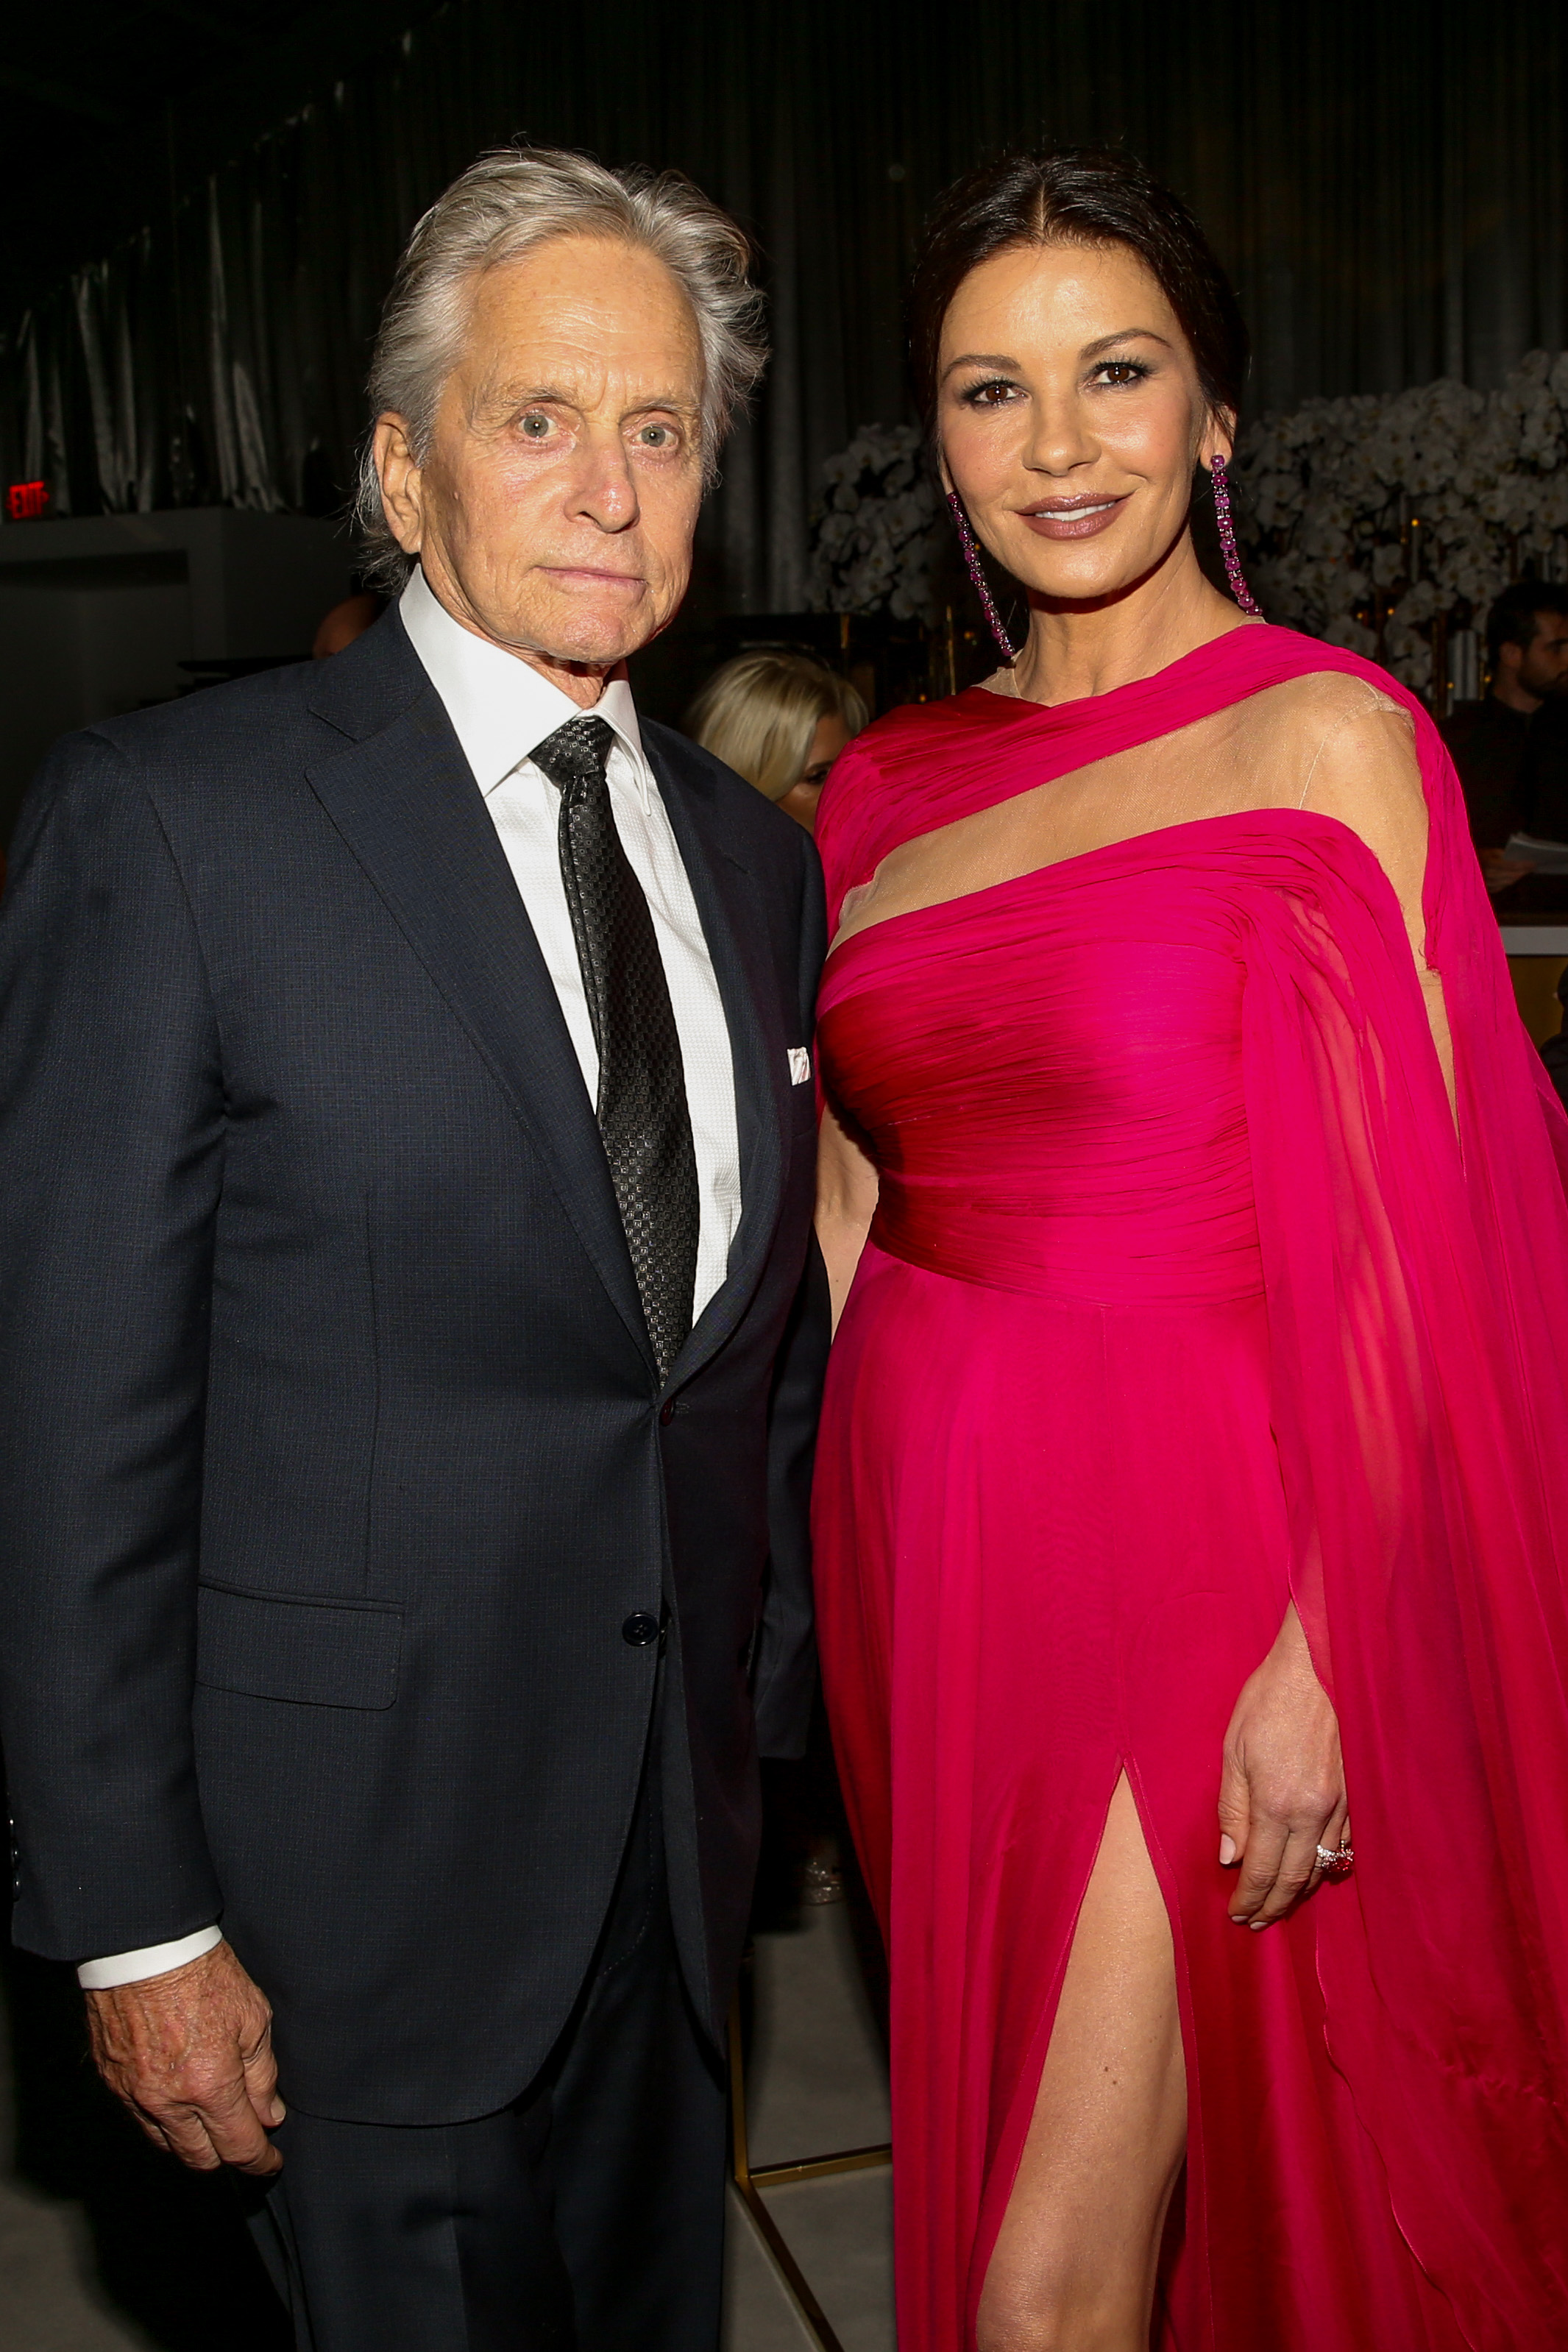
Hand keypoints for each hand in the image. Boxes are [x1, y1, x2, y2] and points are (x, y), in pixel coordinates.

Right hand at [85, 1938, 283, 2174]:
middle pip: (200, 2159)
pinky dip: (163, 2121)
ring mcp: (135, 2095)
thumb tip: (269, 2114)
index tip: (270, 2162)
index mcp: (210, 2085)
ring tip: (212, 2123)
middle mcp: (169, 2101)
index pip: (239, 2147)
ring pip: (167, 2145)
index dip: (259, 2161)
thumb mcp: (253, 2015)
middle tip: (243, 2141)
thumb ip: (262, 2073)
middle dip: (226, 2157)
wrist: (144, 1948)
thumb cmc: (203, 1972)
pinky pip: (140, 2120)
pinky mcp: (112, 2082)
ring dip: (193, 2142)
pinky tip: (179, 2103)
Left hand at [1217, 1604, 1347, 1929]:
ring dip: (1298, 1893)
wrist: (1318, 1667)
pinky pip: (1343, 1846)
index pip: (1261, 1870)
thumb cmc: (1268, 1702)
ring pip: (1320, 1868)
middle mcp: (1313, 1814)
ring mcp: (1340, 1807)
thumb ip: (1232, 1807)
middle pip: (1293, 1879)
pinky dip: (1326, 1867)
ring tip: (1278, 1906)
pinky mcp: (1356, 1796)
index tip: (1236, 1916)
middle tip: (1254, 1924)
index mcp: (1277, 1804)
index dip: (1248, 1899)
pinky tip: (1315, 1873)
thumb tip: (1230, 1857)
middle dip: (1271, 1907)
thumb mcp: (1234, 1750)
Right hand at [1479, 848, 1534, 892]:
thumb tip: (1517, 858)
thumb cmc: (1474, 855)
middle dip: (1523, 872)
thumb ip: (1502, 854)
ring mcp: (1485, 884)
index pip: (1511, 865)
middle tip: (1532, 867)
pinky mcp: (1484, 890)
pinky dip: (1508, 883)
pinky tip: (1513, 878)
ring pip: (1506, 883)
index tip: (1533, 862)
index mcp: (1488, 863)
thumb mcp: (1488, 851)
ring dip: (1517, 877)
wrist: (1457, 866)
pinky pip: (1499, 888)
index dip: (1523, 865)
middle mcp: (1487, 875)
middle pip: (1511, 876)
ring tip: (1524, 872)